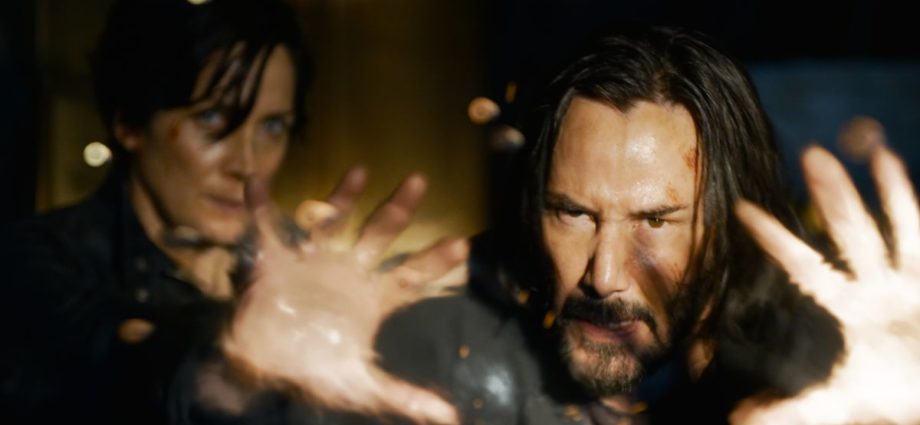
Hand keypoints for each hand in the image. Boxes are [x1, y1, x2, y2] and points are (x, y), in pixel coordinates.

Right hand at [222, 170, 467, 423]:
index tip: (463, 244)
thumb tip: (449, 417)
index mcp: (372, 298)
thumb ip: (404, 395)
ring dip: (343, 198)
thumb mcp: (361, 384)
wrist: (265, 369)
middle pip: (379, 235)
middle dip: (398, 210)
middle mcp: (348, 272)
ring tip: (360, 171)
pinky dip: (259, 206)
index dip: (435, 261)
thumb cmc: (316, 371)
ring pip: (332, 223)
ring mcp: (313, 263)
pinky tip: (255, 182)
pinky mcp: (276, 262)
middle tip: (419, 180)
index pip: (411, 276)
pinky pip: (267, 229)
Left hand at [731, 146, 919, 423]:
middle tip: (809, 152)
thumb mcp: (845, 402)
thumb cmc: (897, 395)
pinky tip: (896, 166)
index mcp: (851, 307)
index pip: (806, 266)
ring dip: (879, 189)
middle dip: (833, 194)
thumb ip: (795, 409)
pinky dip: (910, 202)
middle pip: (851, 232)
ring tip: (868, 149)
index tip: (741, 208)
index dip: (777, 238)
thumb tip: (740, 421)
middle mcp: (880, 286)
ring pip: (893, 226)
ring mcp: (913, 282)